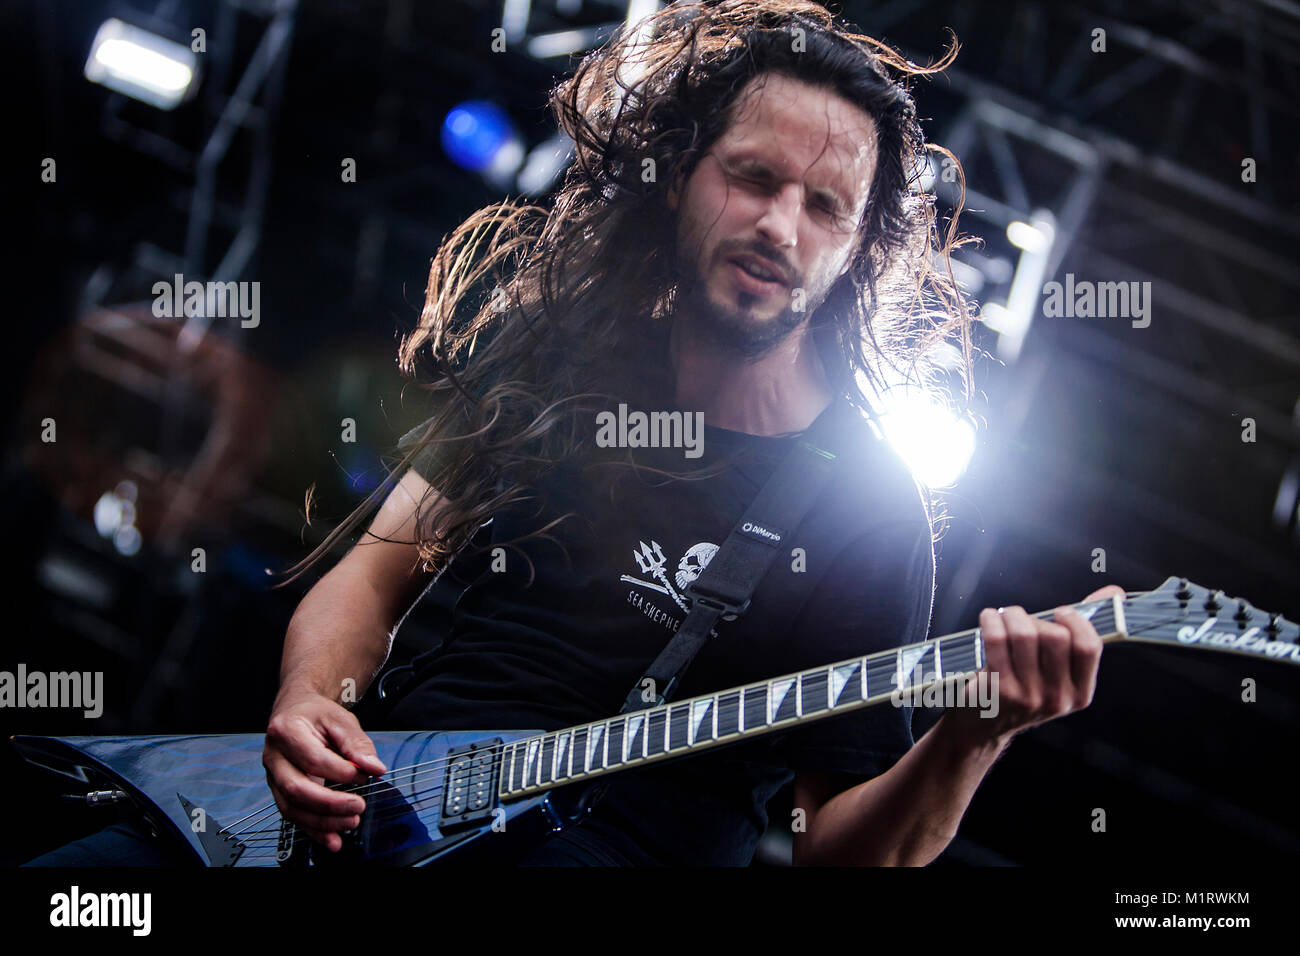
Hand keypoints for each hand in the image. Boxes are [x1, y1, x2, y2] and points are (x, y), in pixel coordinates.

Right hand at [262, 690, 387, 851]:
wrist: (296, 711)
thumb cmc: (317, 715)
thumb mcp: (341, 720)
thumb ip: (358, 744)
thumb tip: (374, 768)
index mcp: (286, 731)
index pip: (313, 759)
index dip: (340, 772)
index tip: (362, 775)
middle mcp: (274, 756)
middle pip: (297, 788)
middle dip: (330, 803)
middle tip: (358, 806)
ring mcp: (273, 776)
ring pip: (292, 808)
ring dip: (322, 822)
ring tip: (351, 823)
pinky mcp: (279, 791)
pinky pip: (293, 815)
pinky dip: (313, 830)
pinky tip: (332, 839)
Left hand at [941, 584, 1124, 750]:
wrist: (983, 726)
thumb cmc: (1022, 687)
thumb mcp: (1057, 670)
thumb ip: (1083, 631)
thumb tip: (1114, 593)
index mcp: (1080, 693)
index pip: (1089, 647)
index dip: (1076, 621)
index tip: (1060, 612)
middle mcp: (1058, 698)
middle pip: (1055, 637)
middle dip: (1036, 618)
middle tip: (1022, 620)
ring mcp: (1028, 696)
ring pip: (1025, 635)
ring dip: (1011, 615)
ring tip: (1003, 616)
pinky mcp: (998, 689)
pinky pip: (997, 640)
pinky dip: (991, 620)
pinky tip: (989, 619)